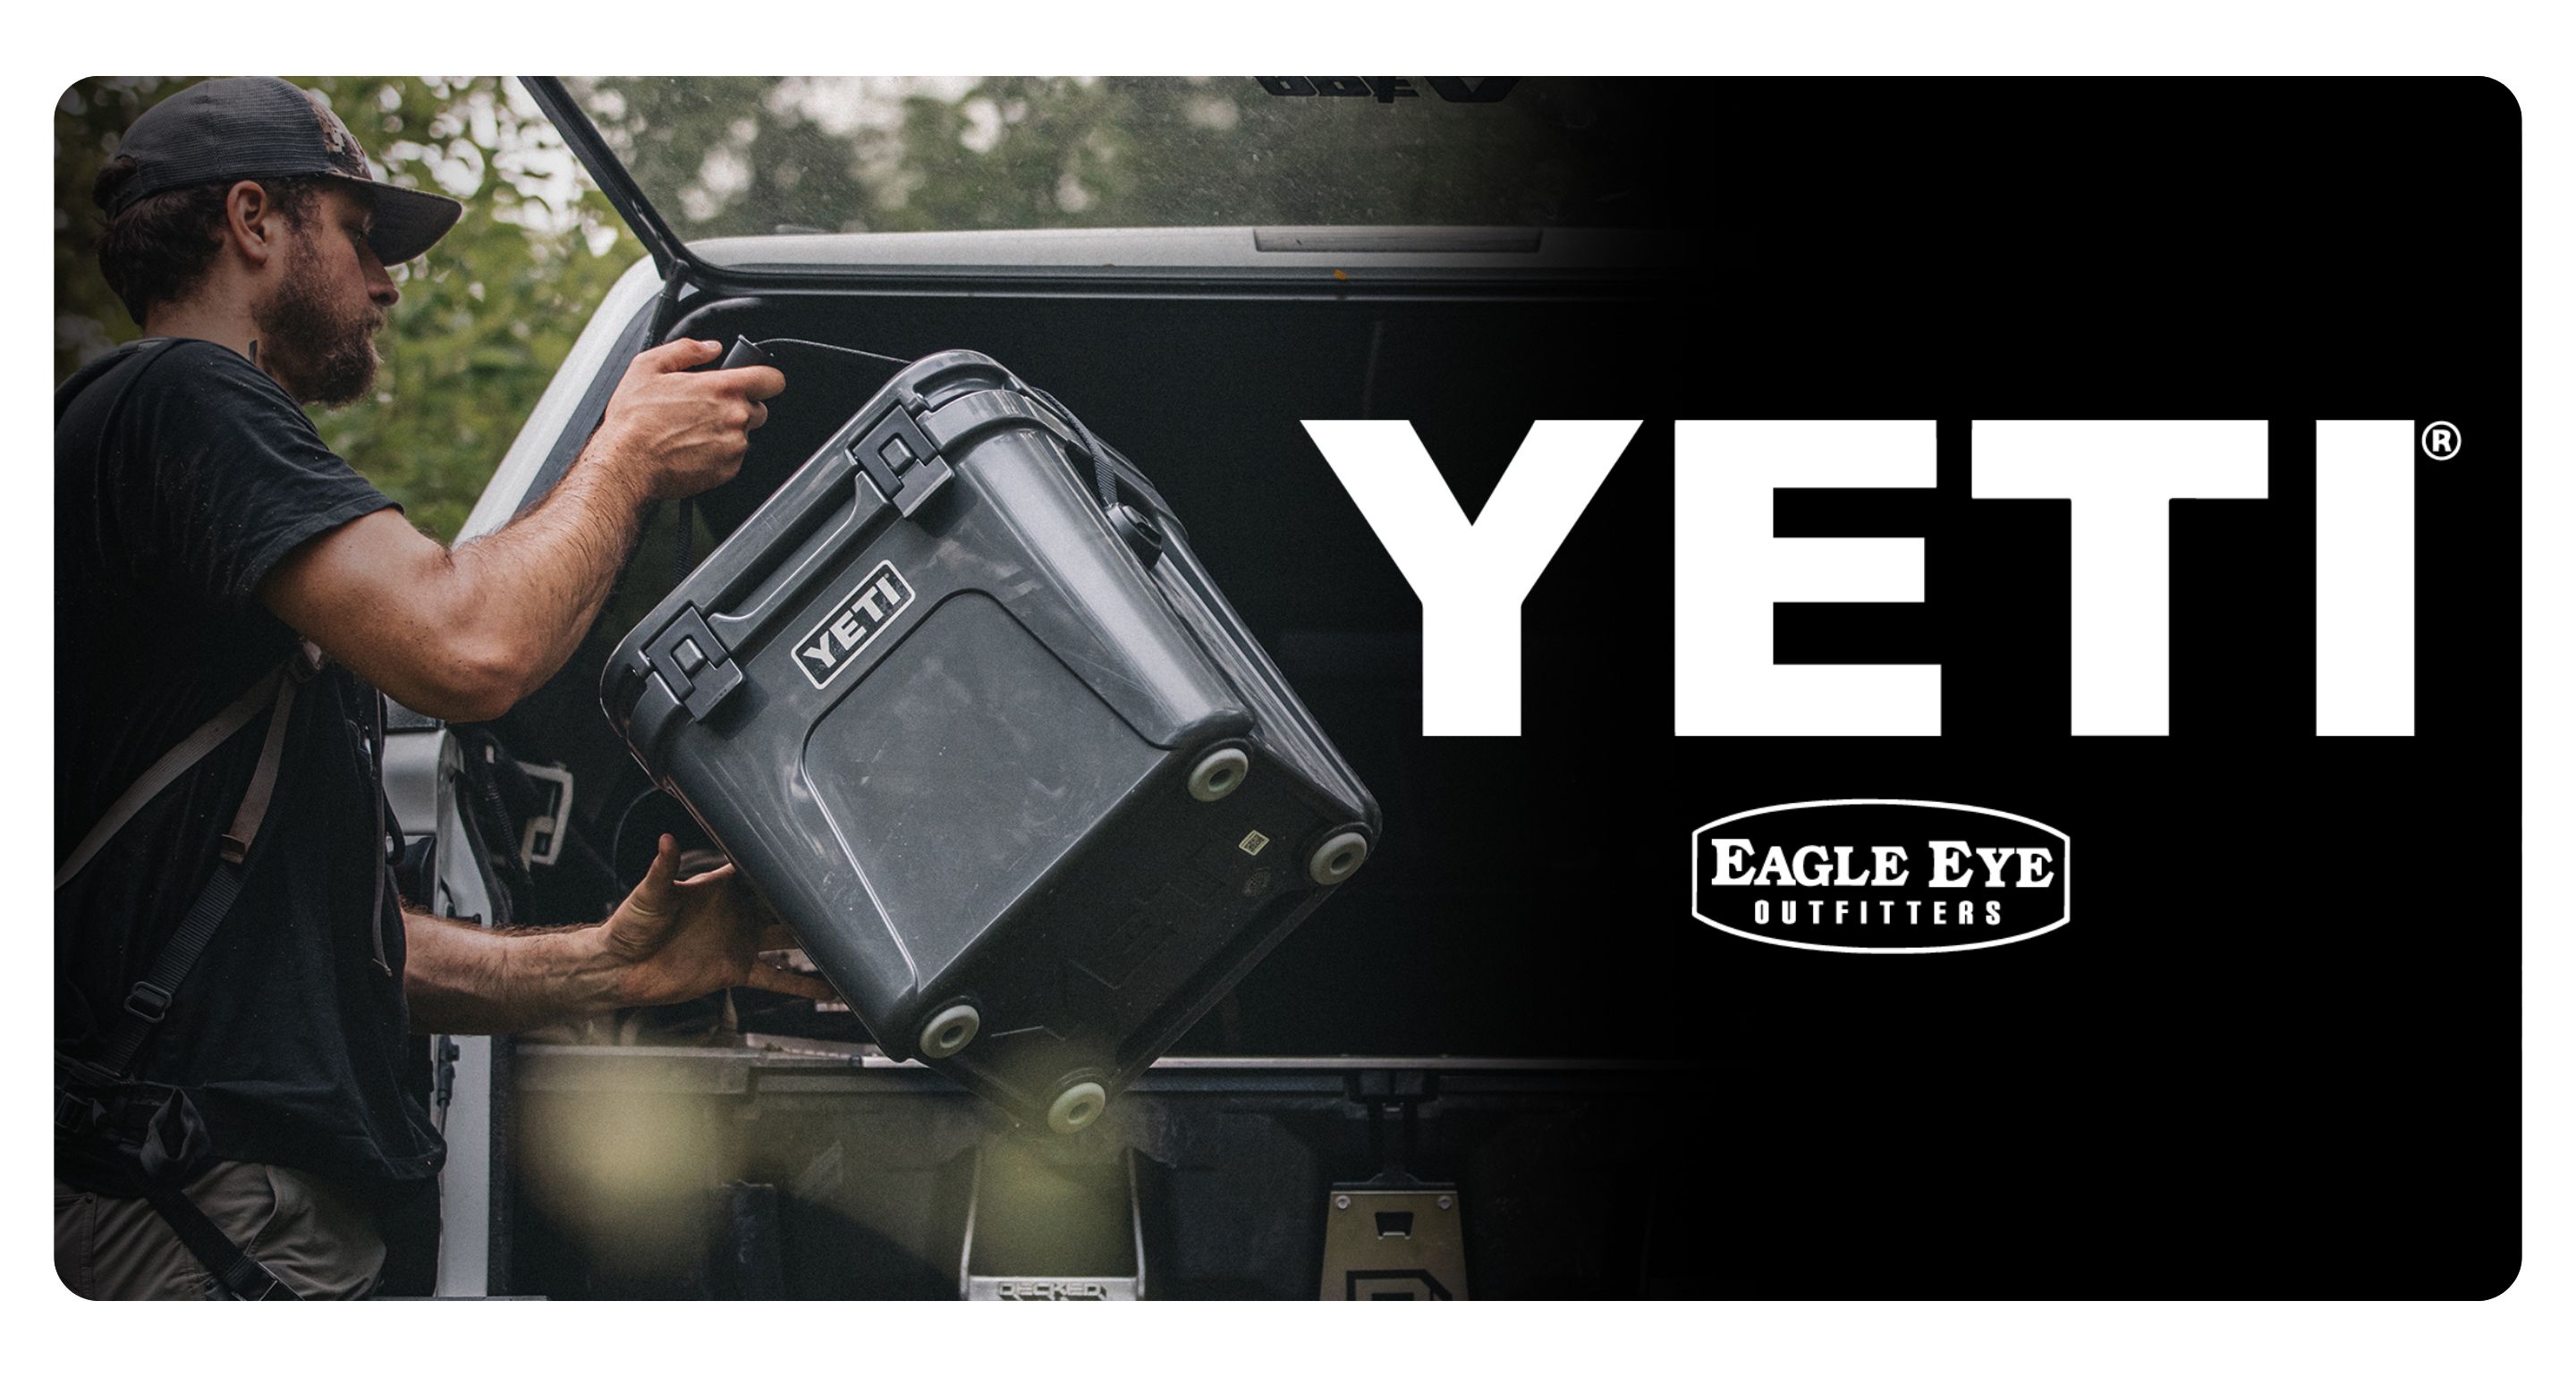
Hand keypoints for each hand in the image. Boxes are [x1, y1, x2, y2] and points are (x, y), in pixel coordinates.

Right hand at [591, 338, 786, 502]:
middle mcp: (735, 417)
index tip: (755, 382)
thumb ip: (686, 350)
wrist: (627, 464)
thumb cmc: (634, 419)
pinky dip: (718, 453)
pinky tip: (692, 448)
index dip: (764, 379)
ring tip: (692, 431)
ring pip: (744, 434)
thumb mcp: (648, 367)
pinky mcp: (728, 470)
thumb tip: (710, 348)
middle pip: (758, 409)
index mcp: (723, 388)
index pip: (772, 379)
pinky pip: (733, 457)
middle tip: (707, 409)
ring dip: (726, 431)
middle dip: (738, 407)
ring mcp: (734, 446)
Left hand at [596, 834, 836, 1007]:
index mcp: (720, 887)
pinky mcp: (737, 970)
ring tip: (850, 934)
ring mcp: (740, 941)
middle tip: (847, 890)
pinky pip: (776, 978)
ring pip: (788, 938)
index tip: (814, 851)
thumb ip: (663, 868)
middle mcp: (737, 912)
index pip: (757, 868)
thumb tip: (666, 838)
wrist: (619, 969)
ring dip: (815, 938)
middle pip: (782, 901)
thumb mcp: (650, 894)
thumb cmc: (630, 926)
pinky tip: (831, 988)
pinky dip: (803, 984)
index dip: (783, 861)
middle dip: (810, 897)